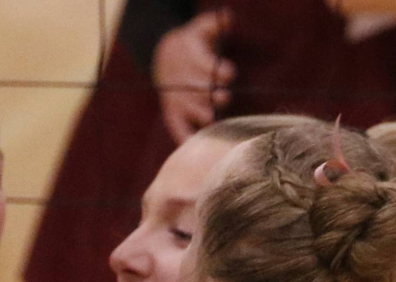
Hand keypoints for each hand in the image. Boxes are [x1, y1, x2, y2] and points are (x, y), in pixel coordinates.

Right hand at [153, 9, 233, 143]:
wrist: (165, 56)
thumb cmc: (193, 43)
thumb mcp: (201, 28)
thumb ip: (215, 25)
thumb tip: (228, 17)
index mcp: (187, 57)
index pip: (203, 64)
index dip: (217, 69)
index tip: (230, 72)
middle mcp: (180, 80)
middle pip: (195, 89)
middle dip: (209, 94)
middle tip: (223, 98)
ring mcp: (175, 99)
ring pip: (186, 109)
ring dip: (199, 115)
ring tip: (212, 121)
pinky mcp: (171, 113)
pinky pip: (176, 128)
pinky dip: (184, 139)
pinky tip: (195, 149)